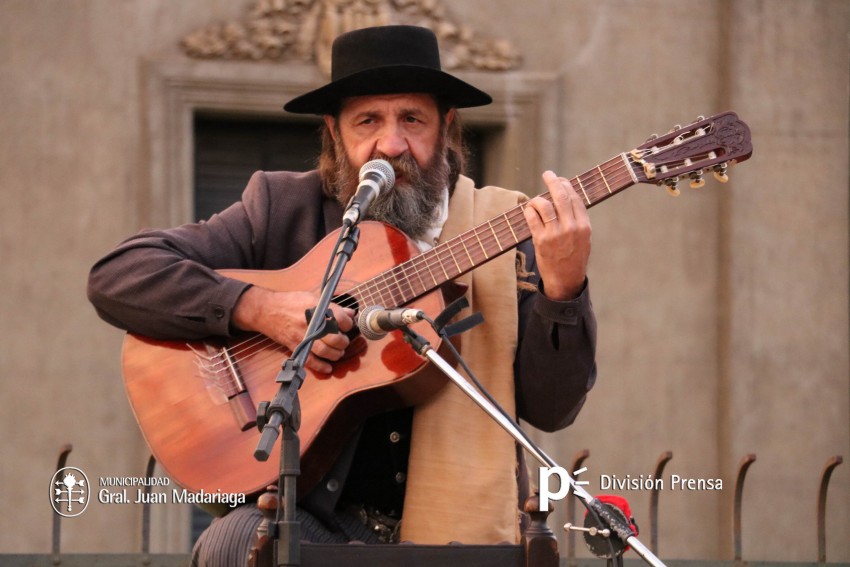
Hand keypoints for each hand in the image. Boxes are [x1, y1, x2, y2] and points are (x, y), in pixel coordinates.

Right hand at [232, 287, 354, 373]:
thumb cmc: (290, 302)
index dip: (348, 324)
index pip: (341, 319)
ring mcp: (303, 336)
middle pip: (335, 338)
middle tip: (343, 341)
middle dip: (343, 341)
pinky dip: (321, 366)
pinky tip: (328, 367)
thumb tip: (350, 313)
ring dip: (336, 354)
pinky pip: (310, 361)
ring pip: (325, 351)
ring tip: (338, 352)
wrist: (267, 310)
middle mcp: (311, 323)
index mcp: (317, 308)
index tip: (348, 326)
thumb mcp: (313, 298)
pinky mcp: (295, 346)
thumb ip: (333, 307)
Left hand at [522, 170, 591, 299]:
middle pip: (561, 196)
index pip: (575, 198)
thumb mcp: (584, 239)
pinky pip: (532, 218)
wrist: (565, 280)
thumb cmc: (574, 258)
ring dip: (537, 199)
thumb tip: (568, 199)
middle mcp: (571, 228)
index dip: (567, 185)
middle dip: (553, 181)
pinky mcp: (541, 241)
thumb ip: (578, 220)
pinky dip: (529, 211)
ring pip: (544, 205)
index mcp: (584, 226)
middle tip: (548, 174)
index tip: (561, 179)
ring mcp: (555, 234)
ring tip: (534, 201)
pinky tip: (528, 211)